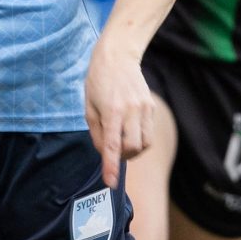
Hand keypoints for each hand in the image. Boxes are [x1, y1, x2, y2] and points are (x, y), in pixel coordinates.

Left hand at [82, 38, 154, 186]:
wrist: (118, 56)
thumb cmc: (98, 82)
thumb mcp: (89, 107)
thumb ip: (96, 133)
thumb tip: (105, 154)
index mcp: (111, 111)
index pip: (113, 146)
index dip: (112, 166)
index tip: (111, 183)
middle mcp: (131, 111)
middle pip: (133, 148)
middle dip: (123, 156)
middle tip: (114, 152)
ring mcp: (144, 108)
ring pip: (145, 143)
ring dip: (134, 149)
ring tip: (122, 140)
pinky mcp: (151, 106)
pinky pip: (148, 131)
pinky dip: (139, 137)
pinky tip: (129, 128)